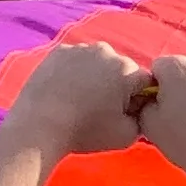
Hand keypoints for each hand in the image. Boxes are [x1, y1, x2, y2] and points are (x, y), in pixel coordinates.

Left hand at [4, 40, 149, 163]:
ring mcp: (81, 48)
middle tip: (100, 109)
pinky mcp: (59, 51)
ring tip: (81, 100)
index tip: (124, 114)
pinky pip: (76, 60)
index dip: (138, 100)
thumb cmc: (85, 132)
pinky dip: (75, 72)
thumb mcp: (126, 136)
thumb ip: (142, 120)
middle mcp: (106, 51)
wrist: (40, 125)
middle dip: (116, 86)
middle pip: (121, 69)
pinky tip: (66, 92)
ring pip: (98, 63)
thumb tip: (140, 111)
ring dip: (96, 77)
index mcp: (126, 69)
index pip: (145, 82)